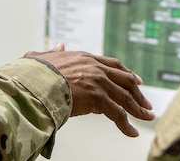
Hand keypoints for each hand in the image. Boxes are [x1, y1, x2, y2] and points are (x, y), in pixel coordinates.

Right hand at [24, 43, 154, 136]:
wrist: (32, 83)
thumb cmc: (32, 74)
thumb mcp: (43, 57)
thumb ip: (53, 53)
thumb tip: (60, 46)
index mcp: (84, 58)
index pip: (112, 65)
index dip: (126, 73)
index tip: (136, 80)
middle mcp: (95, 67)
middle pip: (125, 80)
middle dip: (138, 93)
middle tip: (146, 103)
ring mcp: (99, 82)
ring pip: (125, 97)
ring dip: (138, 109)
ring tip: (147, 117)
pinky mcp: (98, 98)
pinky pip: (118, 114)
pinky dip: (126, 125)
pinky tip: (132, 132)